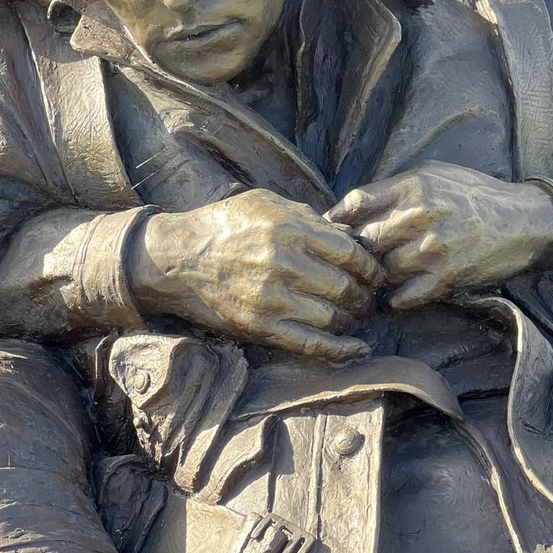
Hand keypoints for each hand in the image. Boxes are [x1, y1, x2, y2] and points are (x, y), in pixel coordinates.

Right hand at [130, 190, 381, 360]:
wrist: (176, 257)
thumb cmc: (225, 225)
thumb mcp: (266, 203)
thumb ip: (309, 217)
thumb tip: (349, 235)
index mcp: (289, 229)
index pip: (349, 252)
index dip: (370, 265)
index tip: (376, 272)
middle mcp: (284, 263)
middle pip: (344, 286)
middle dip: (366, 295)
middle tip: (371, 297)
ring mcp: (272, 298)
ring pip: (332, 317)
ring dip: (352, 320)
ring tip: (357, 316)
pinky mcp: (260, 326)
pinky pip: (309, 344)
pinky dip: (339, 349)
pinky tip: (356, 348)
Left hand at [327, 162, 552, 309]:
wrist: (524, 221)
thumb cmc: (473, 195)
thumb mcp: (433, 175)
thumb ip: (394, 189)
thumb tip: (352, 208)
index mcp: (412, 186)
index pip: (355, 202)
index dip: (336, 219)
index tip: (329, 231)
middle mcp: (419, 215)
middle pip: (363, 240)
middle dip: (354, 253)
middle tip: (347, 263)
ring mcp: (432, 248)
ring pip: (381, 271)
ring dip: (375, 278)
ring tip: (371, 282)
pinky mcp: (446, 277)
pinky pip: (403, 297)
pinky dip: (394, 299)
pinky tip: (395, 294)